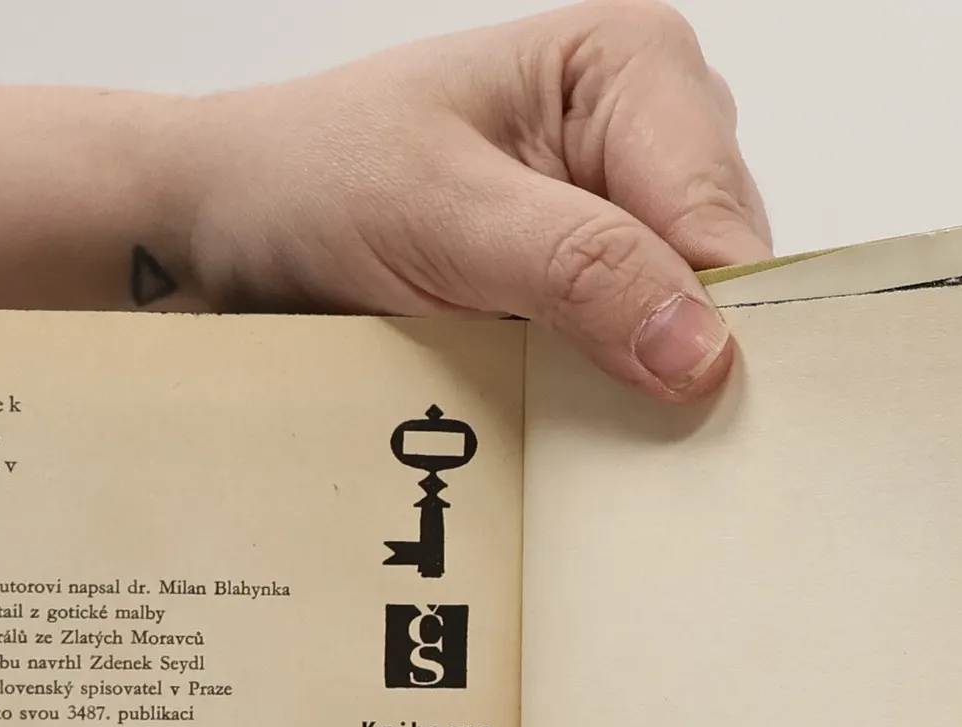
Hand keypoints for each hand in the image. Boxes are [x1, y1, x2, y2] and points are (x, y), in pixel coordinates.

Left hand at [179, 2, 770, 401]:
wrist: (236, 225)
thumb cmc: (318, 182)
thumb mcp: (445, 218)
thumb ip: (579, 272)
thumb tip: (698, 348)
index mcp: (636, 68)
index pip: (724, 219)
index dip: (718, 324)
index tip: (686, 412)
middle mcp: (652, 131)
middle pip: (726, 279)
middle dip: (679, 358)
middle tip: (606, 423)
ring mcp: (628, 212)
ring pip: (691, 329)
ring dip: (639, 388)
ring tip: (563, 412)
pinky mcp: (594, 282)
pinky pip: (639, 357)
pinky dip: (607, 397)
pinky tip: (563, 414)